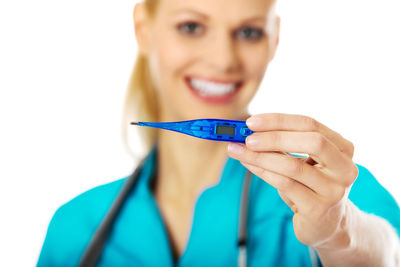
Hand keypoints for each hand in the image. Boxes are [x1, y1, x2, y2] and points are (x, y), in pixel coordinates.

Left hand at [227, 113, 358, 248]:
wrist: (326, 225)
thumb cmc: (309, 186)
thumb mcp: (302, 162)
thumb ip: (282, 146)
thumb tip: (248, 131)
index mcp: (342, 148)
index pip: (310, 125)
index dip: (279, 120)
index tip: (252, 121)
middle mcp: (345, 168)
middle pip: (312, 142)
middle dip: (275, 137)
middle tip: (248, 138)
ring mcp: (334, 190)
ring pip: (293, 166)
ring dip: (261, 157)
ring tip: (239, 151)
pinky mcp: (318, 209)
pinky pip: (285, 185)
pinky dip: (263, 172)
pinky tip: (249, 166)